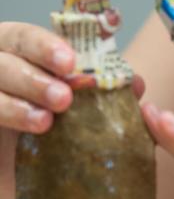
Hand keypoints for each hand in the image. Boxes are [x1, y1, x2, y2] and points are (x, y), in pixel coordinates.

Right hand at [0, 22, 145, 133]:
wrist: (35, 161)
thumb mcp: (82, 98)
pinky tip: (31, 129)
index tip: (69, 62)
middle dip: (34, 78)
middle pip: (3, 62)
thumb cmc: (60, 115)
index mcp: (19, 50)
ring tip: (46, 121)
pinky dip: (10, 116)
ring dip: (17, 106)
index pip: (24, 38)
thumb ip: (103, 88)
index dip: (44, 46)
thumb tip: (136, 85)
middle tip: (63, 98)